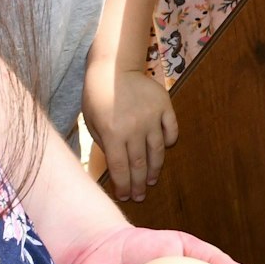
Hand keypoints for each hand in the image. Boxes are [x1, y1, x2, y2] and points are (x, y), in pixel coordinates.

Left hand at [83, 67, 176, 202]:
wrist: (114, 67)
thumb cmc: (97, 95)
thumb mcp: (92, 122)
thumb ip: (105, 145)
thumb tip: (119, 167)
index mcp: (113, 133)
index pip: (120, 168)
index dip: (123, 186)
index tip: (124, 196)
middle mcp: (135, 128)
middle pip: (140, 165)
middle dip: (139, 184)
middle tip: (140, 196)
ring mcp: (152, 118)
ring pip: (157, 152)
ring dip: (155, 170)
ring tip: (151, 181)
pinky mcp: (165, 107)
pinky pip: (172, 131)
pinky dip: (169, 142)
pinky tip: (163, 151)